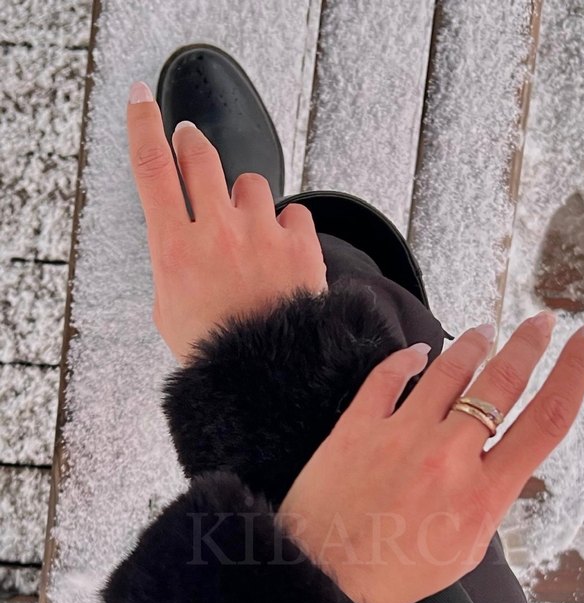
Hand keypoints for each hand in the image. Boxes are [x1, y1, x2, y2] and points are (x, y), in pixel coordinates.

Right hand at [126, 84, 327, 363]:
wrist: (268, 380)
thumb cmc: (216, 352)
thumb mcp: (168, 312)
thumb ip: (171, 265)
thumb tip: (180, 240)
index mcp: (175, 250)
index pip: (152, 168)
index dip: (143, 125)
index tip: (140, 100)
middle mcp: (217, 234)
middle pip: (201, 157)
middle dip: (192, 144)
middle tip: (191, 145)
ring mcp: (261, 236)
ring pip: (250, 183)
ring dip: (244, 199)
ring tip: (247, 235)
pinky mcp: (301, 245)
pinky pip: (294, 211)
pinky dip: (286, 225)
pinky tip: (280, 250)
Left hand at [277, 310, 583, 602]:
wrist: (322, 581)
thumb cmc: (394, 575)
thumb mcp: (463, 552)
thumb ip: (486, 502)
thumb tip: (496, 463)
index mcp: (483, 494)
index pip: (548, 418)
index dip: (579, 368)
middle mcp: (449, 457)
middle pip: (504, 380)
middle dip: (530, 341)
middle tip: (541, 320)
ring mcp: (401, 436)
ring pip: (450, 369)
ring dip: (475, 343)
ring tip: (485, 332)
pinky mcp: (358, 427)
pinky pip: (390, 376)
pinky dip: (409, 358)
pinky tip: (419, 353)